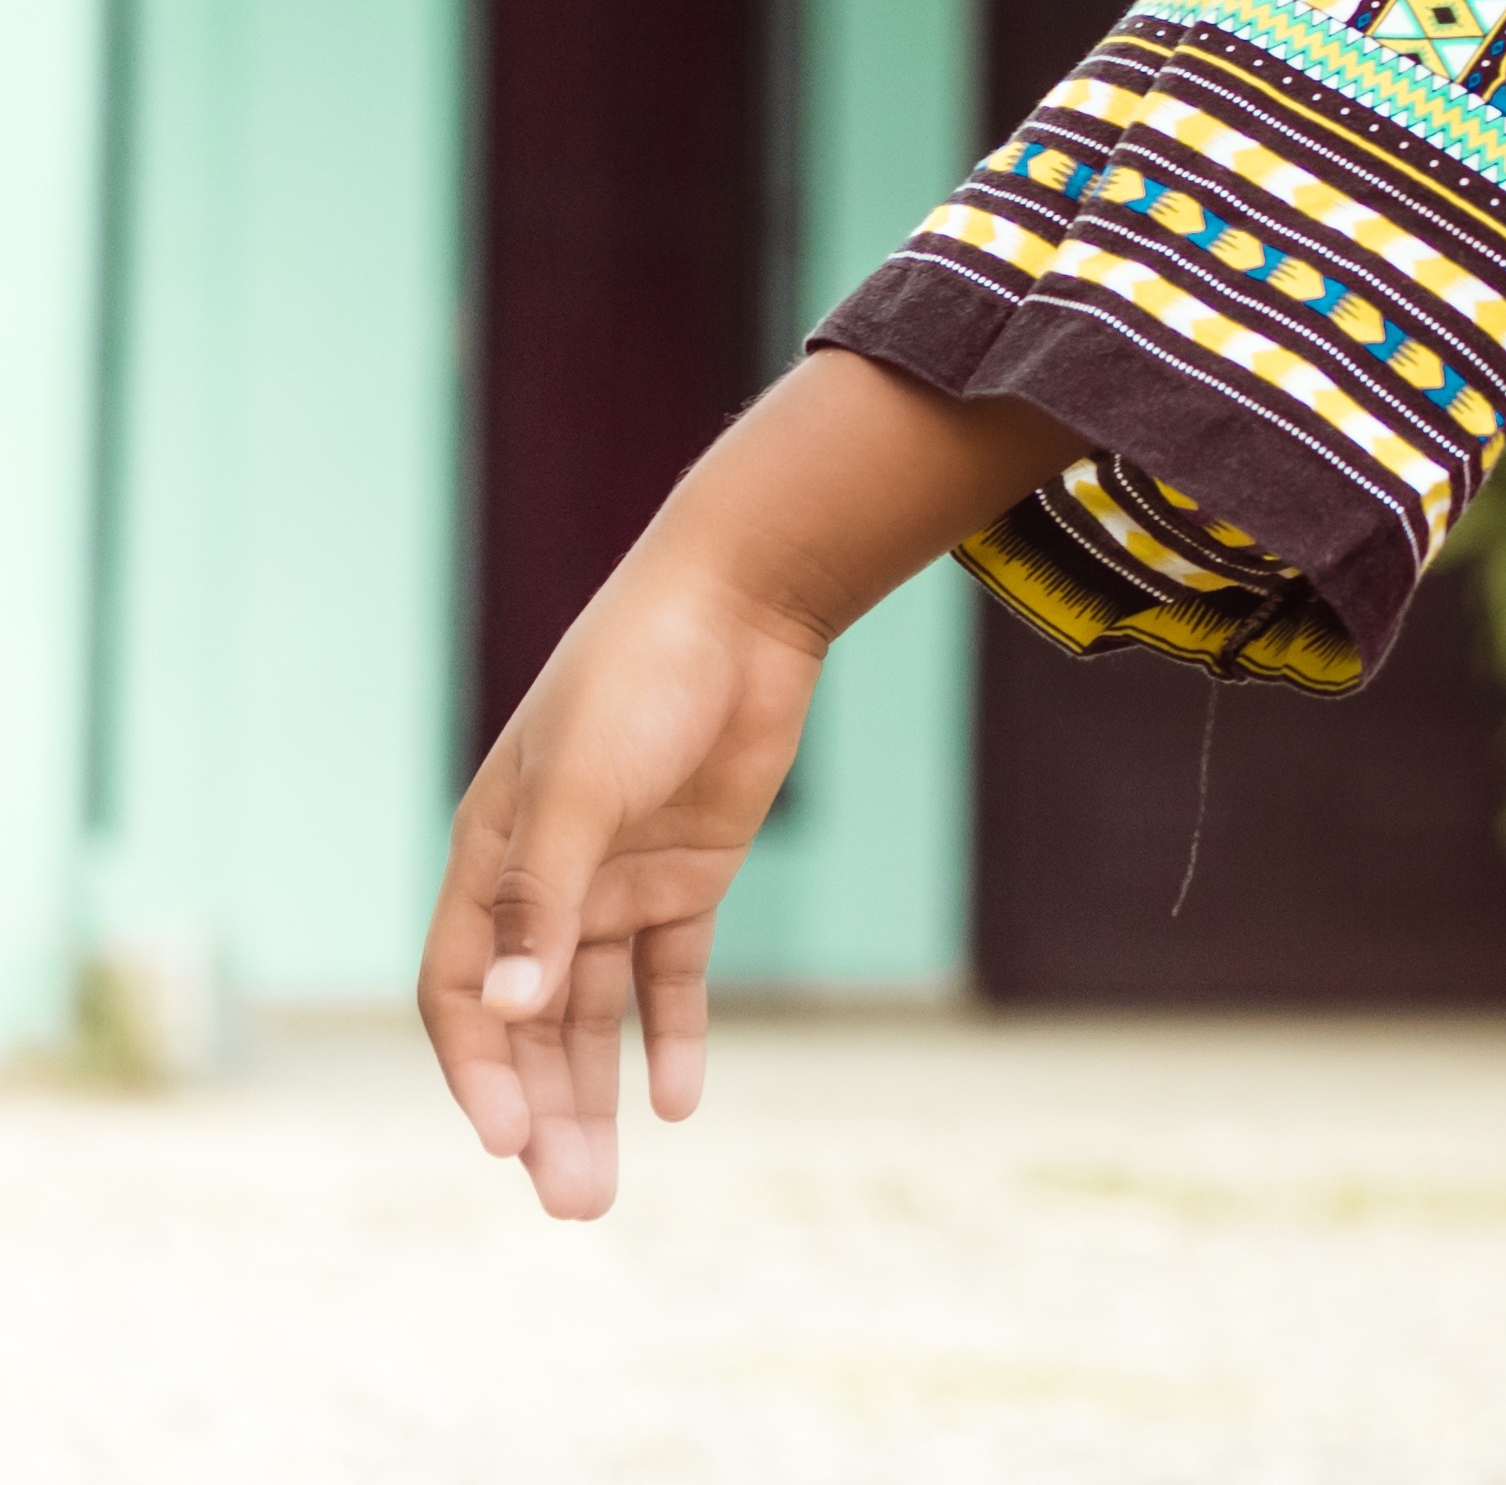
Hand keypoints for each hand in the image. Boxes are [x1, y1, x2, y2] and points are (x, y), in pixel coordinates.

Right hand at [415, 352, 1076, 1218]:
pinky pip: (669, 976)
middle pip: (527, 1025)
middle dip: (539, 1114)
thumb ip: (543, 897)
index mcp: (488, 860)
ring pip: (594, 1015)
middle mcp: (544, 882)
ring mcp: (616, 881)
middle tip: (569, 1204)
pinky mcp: (689, 873)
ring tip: (602, 1187)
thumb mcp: (580, 788)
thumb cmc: (638, 679)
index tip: (506, 1142)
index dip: (476, 1070)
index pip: (459, 994)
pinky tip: (680, 1103)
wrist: (740, 606)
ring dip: (595, 1097)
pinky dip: (672, 1037)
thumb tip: (506, 1009)